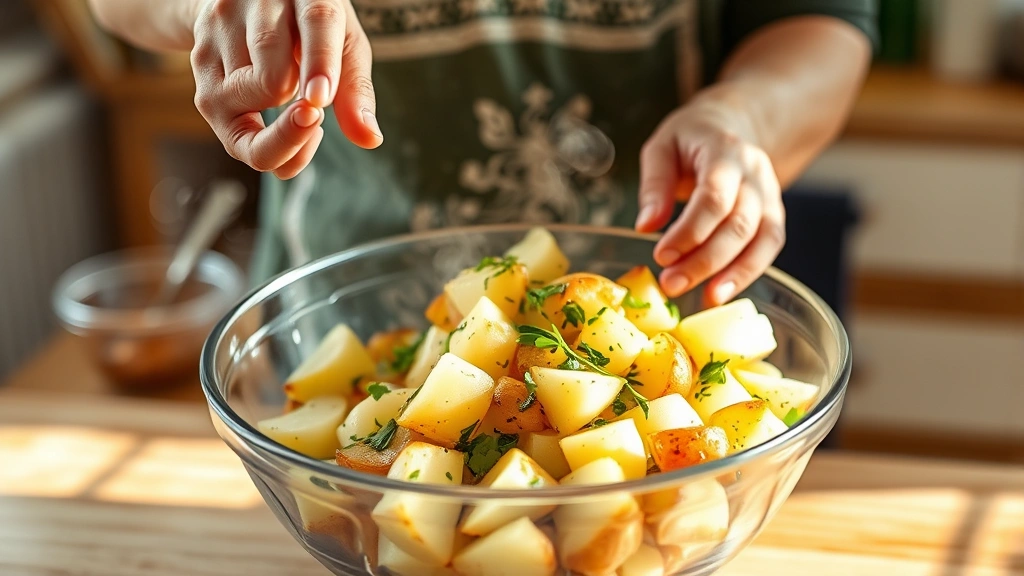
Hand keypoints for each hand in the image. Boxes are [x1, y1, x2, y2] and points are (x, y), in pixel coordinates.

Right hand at [190, 0, 381, 179]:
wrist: (247, 2)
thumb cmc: (310, 32)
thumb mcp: (343, 47)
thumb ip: (356, 90)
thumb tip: (371, 140)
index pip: (317, 22)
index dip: (318, 63)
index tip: (318, 102)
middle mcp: (255, 0)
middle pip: (274, 78)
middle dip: (296, 116)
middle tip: (312, 111)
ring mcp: (218, 26)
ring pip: (247, 95)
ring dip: (274, 115)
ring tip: (283, 92)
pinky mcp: (197, 54)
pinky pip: (219, 109)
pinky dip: (251, 123)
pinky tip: (260, 102)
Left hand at [635, 92, 785, 304]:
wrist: (732, 126)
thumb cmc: (691, 138)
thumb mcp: (662, 147)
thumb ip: (654, 184)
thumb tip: (646, 226)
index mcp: (725, 152)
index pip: (713, 197)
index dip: (689, 231)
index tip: (661, 256)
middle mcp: (755, 174)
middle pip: (738, 224)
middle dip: (705, 260)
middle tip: (672, 284)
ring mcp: (769, 194)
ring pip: (761, 240)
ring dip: (732, 274)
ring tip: (704, 299)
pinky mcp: (773, 214)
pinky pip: (769, 247)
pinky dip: (748, 273)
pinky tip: (722, 292)